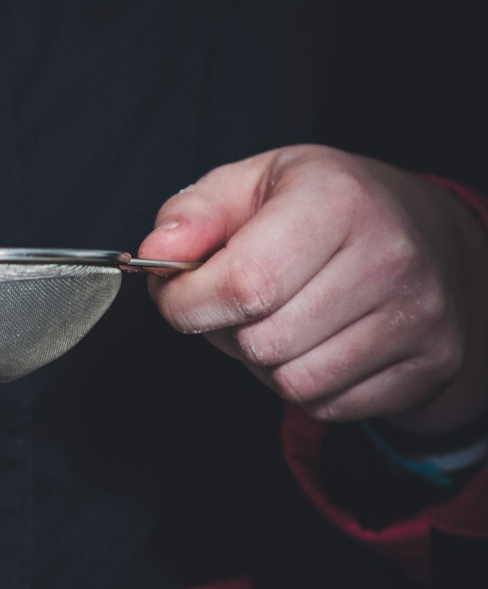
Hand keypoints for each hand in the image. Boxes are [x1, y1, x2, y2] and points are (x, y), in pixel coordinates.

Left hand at [139, 144, 487, 435]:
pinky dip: (306, 385)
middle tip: (240, 303)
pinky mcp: (430, 363)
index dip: (188, 303)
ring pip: (293, 383)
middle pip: (261, 342)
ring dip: (265, 364)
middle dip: (227, 332)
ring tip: (281, 319)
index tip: (177, 296)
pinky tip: (318, 343)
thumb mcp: (257, 183)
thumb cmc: (330, 207)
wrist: (433, 237)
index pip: (243, 283)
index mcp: (338, 200)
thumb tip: (155, 254)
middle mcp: (387, 257)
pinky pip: (329, 405)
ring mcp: (415, 316)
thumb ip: (194, 213)